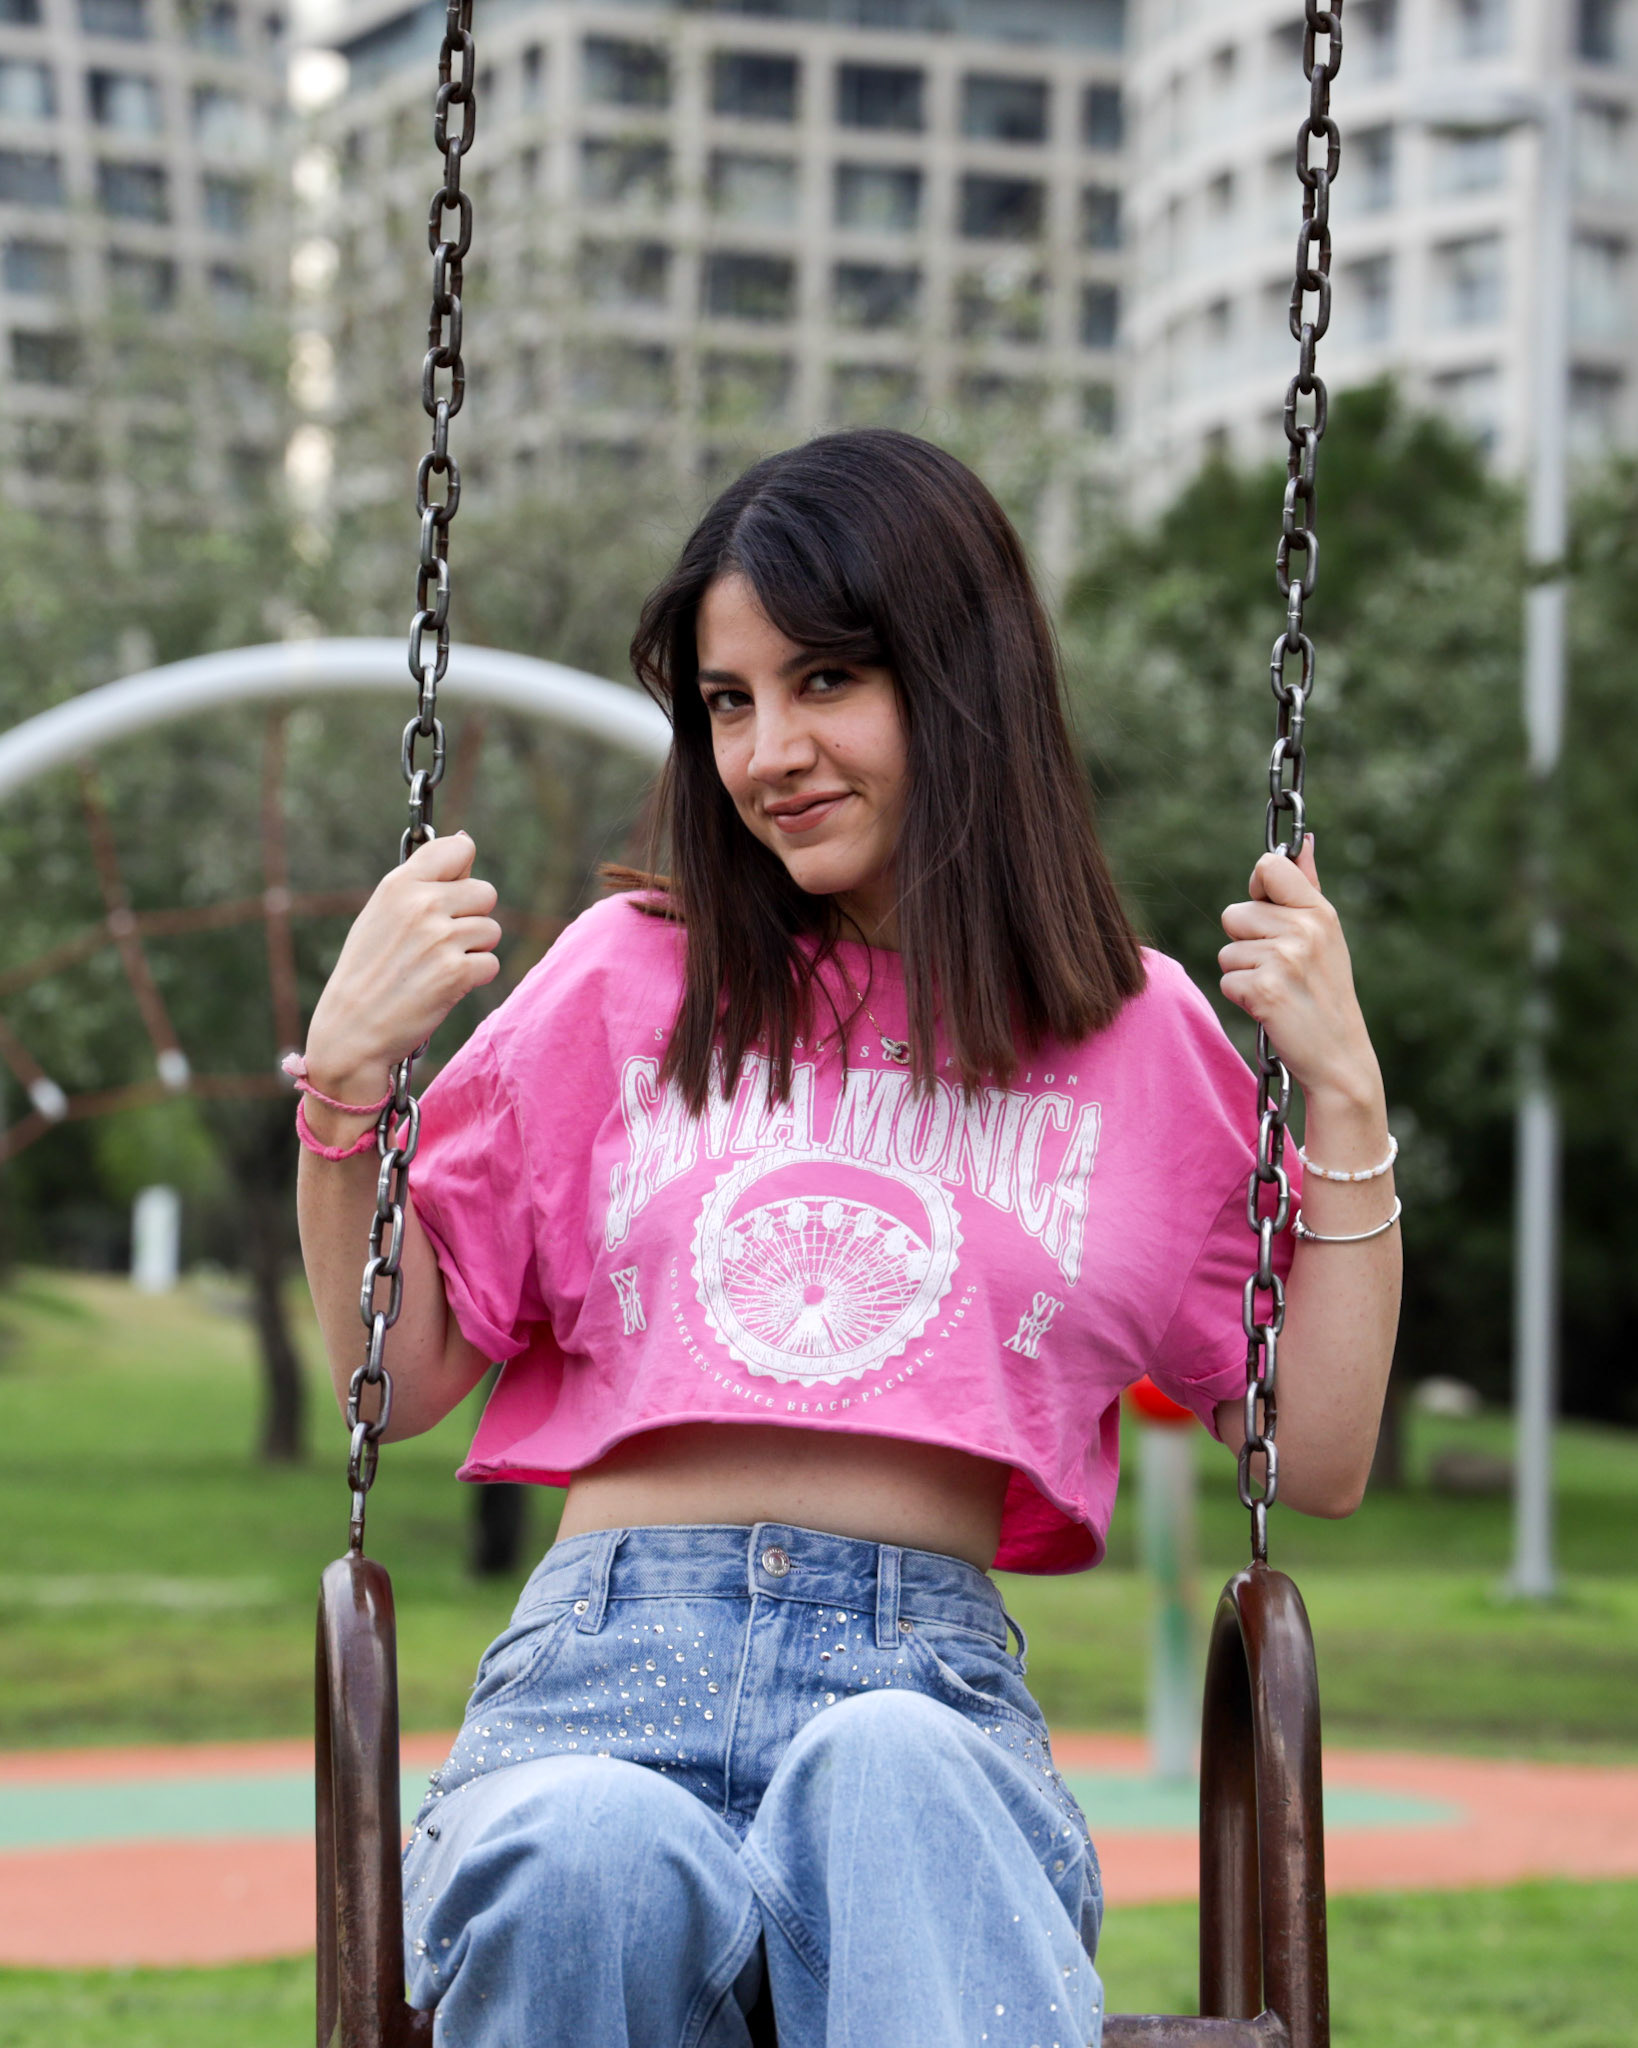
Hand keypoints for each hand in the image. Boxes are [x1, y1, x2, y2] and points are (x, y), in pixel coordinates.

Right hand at [302, 832, 501, 1102]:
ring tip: (438, 966)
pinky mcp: (456, 973)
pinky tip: (444, 986)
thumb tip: (467, 842)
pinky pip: (491, 964)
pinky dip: (474, 978)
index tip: (451, 891)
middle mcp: (421, 905)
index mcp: (399, 885)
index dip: (463, 870)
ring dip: (474, 950)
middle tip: (441, 942)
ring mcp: (440, 938)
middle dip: (472, 917)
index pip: (458, 848)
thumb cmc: (368, 970)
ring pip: (492, 930)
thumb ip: (424, 881)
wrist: (351, 1029)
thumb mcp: (383, 914)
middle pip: (486, 892)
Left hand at [1217, 839, 1381, 1110]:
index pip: (1268, 866)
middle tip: (1278, 968)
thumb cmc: (1325, 991)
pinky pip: (1226, 981)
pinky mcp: (1265, 990)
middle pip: (1234, 913)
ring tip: (1277, 989)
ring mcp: (1285, 959)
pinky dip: (1242, 998)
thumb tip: (1303, 841)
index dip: (1257, 890)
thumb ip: (1306, 887)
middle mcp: (1305, 930)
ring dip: (1243, 973)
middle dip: (1246, 942)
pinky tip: (1270, 1007)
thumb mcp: (1325, 935)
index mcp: (1319, 911)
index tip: (1269, 915)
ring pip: (1227, 950)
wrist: (1338, 1055)